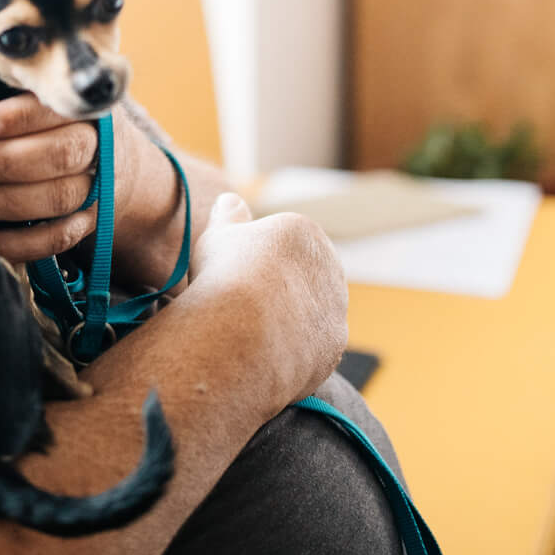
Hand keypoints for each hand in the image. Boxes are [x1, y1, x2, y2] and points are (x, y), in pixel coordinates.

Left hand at [0, 94, 121, 264]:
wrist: (104, 163)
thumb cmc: (51, 124)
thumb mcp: (41, 101)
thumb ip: (10, 97)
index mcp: (83, 108)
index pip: (54, 109)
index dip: (16, 118)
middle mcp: (98, 148)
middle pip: (61, 155)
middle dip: (5, 162)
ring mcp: (96, 190)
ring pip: (59, 197)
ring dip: (6, 202)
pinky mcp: (87, 224)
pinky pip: (59, 238)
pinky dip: (22, 243)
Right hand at [183, 192, 347, 404]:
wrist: (242, 330)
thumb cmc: (226, 273)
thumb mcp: (218, 233)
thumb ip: (228, 215)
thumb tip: (230, 200)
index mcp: (306, 234)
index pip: (282, 245)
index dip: (254, 261)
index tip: (232, 276)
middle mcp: (330, 269)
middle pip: (301, 279)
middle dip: (276, 290)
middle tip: (239, 305)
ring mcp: (335, 312)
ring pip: (308, 316)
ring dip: (286, 323)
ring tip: (248, 334)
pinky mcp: (332, 349)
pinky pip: (309, 350)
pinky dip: (289, 352)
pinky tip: (261, 355)